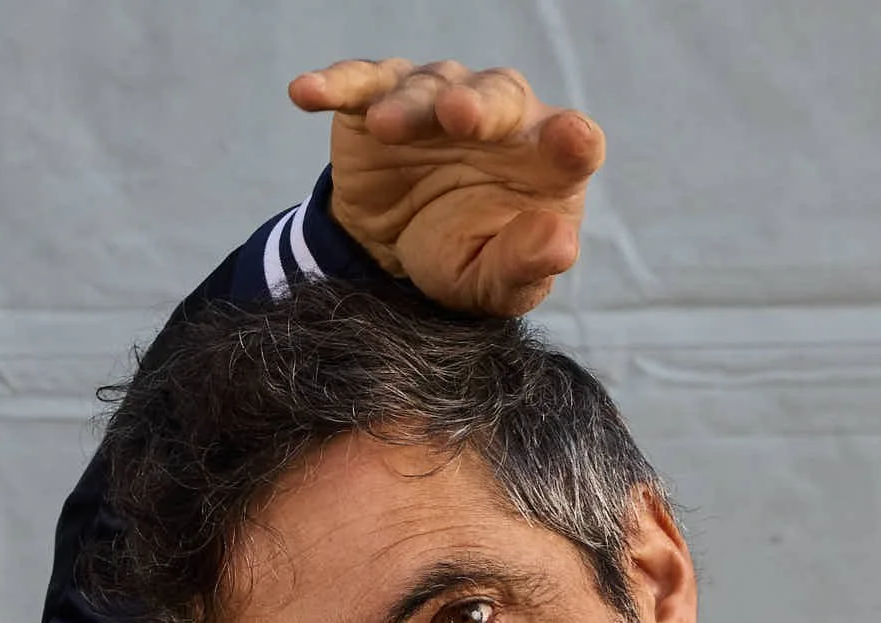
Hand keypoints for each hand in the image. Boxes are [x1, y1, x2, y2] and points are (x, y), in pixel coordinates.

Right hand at [288, 58, 604, 314]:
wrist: (394, 256)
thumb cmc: (462, 259)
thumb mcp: (492, 282)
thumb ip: (527, 264)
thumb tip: (561, 242)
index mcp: (544, 161)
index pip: (573, 140)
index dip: (572, 140)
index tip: (571, 142)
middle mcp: (499, 117)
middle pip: (499, 95)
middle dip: (479, 104)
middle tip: (460, 117)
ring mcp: (436, 101)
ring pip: (428, 86)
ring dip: (407, 105)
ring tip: (386, 127)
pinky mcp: (379, 99)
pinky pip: (359, 83)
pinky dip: (335, 85)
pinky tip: (307, 95)